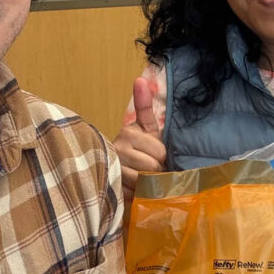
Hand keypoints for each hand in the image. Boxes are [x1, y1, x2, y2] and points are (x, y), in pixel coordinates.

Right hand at [113, 77, 166, 203]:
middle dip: (156, 172)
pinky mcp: (111, 189)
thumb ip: (145, 106)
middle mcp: (117, 149)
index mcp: (127, 133)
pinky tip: (134, 189)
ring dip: (147, 185)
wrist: (118, 170)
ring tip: (142, 180)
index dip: (162, 157)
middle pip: (153, 168)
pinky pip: (135, 195)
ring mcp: (112, 170)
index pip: (160, 152)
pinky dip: (138, 195)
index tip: (154, 156)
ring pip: (145, 183)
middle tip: (150, 169)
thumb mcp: (146, 128)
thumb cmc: (138, 149)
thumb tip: (141, 78)